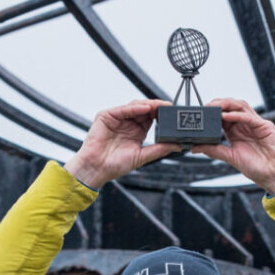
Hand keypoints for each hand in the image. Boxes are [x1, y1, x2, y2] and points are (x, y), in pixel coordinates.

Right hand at [65, 100, 180, 187]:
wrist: (96, 169)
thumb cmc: (115, 165)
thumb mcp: (142, 156)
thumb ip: (159, 149)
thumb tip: (178, 146)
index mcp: (137, 132)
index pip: (152, 118)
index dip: (162, 115)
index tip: (174, 114)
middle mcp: (128, 123)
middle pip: (145, 109)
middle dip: (157, 108)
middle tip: (170, 107)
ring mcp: (117, 118)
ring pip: (135, 106)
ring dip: (148, 105)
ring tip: (160, 106)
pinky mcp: (106, 116)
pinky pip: (123, 109)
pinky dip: (134, 107)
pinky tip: (145, 108)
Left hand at [192, 98, 274, 194]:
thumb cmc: (258, 169)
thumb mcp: (231, 158)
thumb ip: (214, 150)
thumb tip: (195, 147)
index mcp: (237, 132)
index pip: (223, 116)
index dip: (213, 112)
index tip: (201, 113)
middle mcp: (246, 126)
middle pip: (232, 107)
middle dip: (219, 104)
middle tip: (206, 106)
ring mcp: (256, 124)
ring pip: (241, 106)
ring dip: (227, 104)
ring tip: (215, 107)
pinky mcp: (265, 127)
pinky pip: (249, 117)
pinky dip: (237, 115)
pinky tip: (227, 116)